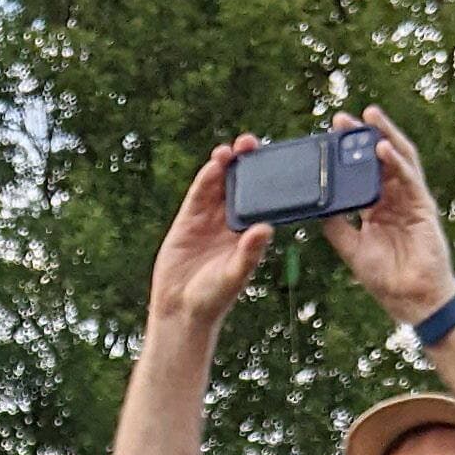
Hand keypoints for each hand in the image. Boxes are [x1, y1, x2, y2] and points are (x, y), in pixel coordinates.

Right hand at [145, 141, 275, 338]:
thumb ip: (249, 253)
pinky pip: (198, 195)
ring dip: (225, 165)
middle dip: (246, 163)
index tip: (274, 159)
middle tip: (251, 143)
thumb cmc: (213, 299)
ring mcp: (209, 220)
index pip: (261, 199)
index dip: (266, 178)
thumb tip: (266, 229)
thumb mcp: (234, 275)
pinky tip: (213, 165)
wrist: (180, 311)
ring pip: (219, 185)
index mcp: (248, 234)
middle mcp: (230, 223)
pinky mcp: (188, 221)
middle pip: (241, 185)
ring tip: (231, 149)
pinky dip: (205, 180)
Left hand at [320, 107, 454, 321]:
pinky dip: (395, 161)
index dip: (347, 155)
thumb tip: (315, 208)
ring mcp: (410, 199)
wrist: (411, 298)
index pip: (360, 173)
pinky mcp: (422, 205)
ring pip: (397, 158)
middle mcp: (393, 199)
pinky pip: (409, 177)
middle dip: (361, 136)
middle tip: (341, 119)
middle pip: (377, 159)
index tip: (328, 137)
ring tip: (368, 116)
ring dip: (383, 135)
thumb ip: (335, 227)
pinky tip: (381, 147)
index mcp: (376, 207)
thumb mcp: (351, 249)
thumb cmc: (385, 278)